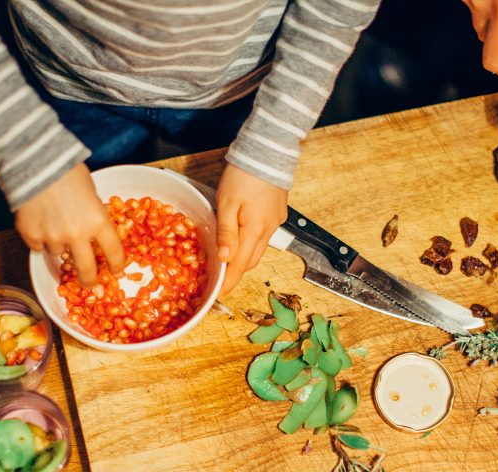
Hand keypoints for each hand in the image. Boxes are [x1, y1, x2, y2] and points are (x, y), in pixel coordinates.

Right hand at [15, 162, 125, 286]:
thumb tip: (94, 228)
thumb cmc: (67, 172)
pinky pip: (38, 246)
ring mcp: (52, 237)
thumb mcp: (92, 192)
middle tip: (89, 282)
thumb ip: (94, 214)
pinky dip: (40, 237)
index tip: (116, 270)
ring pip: (59, 253)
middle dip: (90, 280)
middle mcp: (77, 234)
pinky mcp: (31, 236)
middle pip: (87, 270)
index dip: (117, 265)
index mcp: (98, 221)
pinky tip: (40, 220)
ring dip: (59, 244)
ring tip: (54, 222)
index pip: (114, 253)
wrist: (34, 162)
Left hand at [215, 164, 288, 294]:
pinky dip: (251, 241)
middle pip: (251, 261)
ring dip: (244, 256)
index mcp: (255, 231)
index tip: (219, 294)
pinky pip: (264, 235)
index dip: (230, 282)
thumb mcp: (227, 204)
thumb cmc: (242, 176)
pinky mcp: (278, 212)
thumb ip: (226, 233)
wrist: (268, 152)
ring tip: (228, 256)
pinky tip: (241, 234)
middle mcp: (269, 230)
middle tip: (219, 275)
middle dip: (236, 271)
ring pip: (259, 248)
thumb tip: (225, 259)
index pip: (241, 266)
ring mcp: (276, 222)